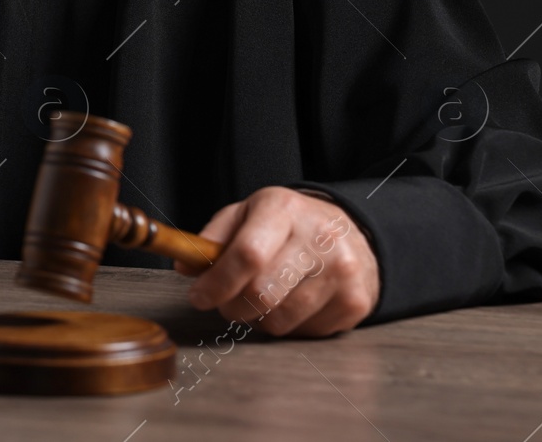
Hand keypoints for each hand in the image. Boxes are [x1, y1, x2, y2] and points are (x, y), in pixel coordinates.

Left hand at [173, 186, 379, 337]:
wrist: (350, 231)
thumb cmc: (288, 225)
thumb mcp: (248, 213)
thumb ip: (213, 237)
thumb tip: (184, 267)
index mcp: (283, 209)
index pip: (247, 254)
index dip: (217, 283)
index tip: (198, 296)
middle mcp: (318, 238)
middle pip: (262, 294)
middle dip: (232, 307)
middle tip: (227, 303)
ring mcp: (342, 271)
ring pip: (281, 320)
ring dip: (260, 319)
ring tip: (264, 299)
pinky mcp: (356, 302)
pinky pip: (306, 333)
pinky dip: (290, 326)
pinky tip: (293, 303)